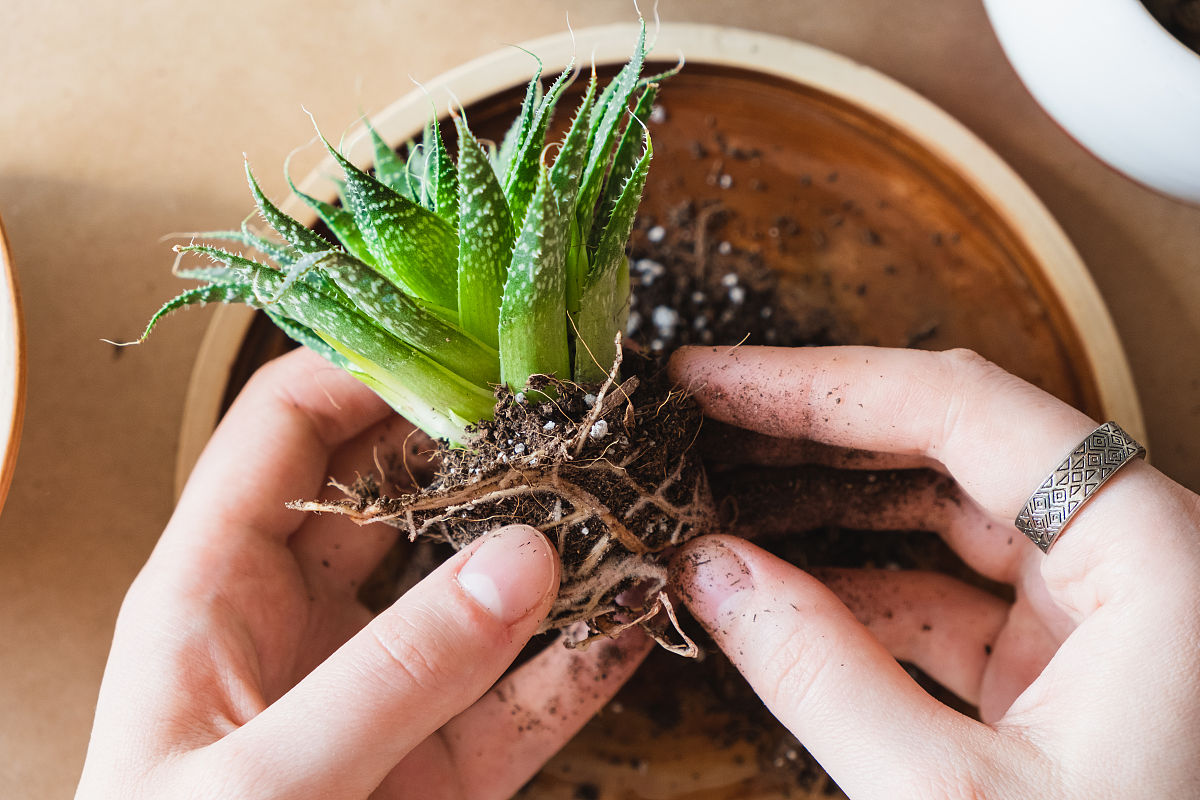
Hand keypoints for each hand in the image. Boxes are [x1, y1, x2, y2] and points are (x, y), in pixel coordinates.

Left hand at [76, 348, 648, 799]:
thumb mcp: (266, 780)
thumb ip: (395, 672)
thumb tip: (526, 560)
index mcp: (215, 589)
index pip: (290, 429)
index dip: (374, 373)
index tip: (475, 354)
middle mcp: (303, 623)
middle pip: (405, 496)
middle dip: (492, 456)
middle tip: (578, 417)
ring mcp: (382, 692)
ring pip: (479, 592)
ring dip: (555, 553)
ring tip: (630, 506)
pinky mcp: (439, 764)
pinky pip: (523, 696)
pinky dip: (582, 660)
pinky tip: (636, 619)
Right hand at [669, 345, 1199, 798]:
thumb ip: (816, 670)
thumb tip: (706, 570)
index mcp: (1151, 561)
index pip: (961, 410)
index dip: (816, 384)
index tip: (709, 381)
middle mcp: (1135, 564)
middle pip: (950, 446)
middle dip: (810, 435)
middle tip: (699, 425)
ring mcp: (1097, 615)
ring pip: (942, 517)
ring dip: (823, 510)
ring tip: (717, 501)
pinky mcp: (1063, 667)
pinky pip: (944, 597)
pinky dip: (854, 589)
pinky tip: (772, 590)